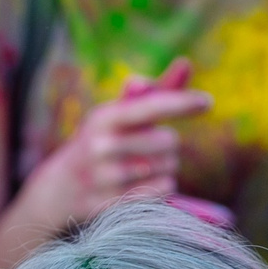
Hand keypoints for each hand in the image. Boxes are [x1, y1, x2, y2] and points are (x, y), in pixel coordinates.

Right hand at [16, 58, 214, 222]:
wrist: (59, 187)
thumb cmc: (101, 141)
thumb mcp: (118, 114)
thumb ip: (154, 92)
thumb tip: (186, 64)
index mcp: (104, 117)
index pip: (151, 107)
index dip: (182, 103)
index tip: (208, 102)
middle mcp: (102, 147)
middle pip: (168, 142)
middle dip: (168, 144)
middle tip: (149, 148)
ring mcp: (106, 178)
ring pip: (169, 169)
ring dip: (165, 167)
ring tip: (141, 167)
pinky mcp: (114, 204)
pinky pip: (162, 191)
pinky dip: (162, 187)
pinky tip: (143, 184)